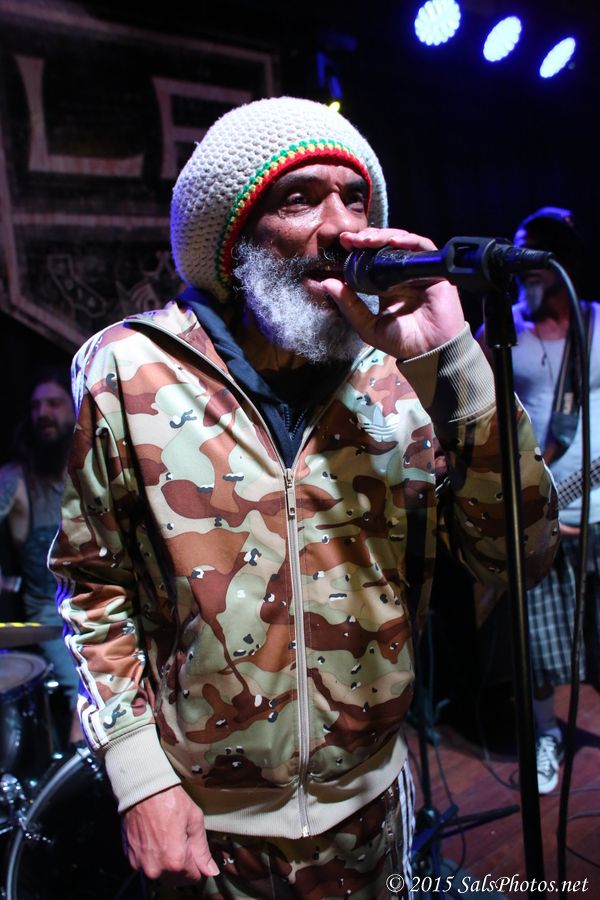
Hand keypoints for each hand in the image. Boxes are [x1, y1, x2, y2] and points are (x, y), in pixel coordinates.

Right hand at [122, 785, 218, 884]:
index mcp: (175, 861)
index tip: (196, 852)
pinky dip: (153, 856)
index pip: (193, 878)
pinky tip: (156, 838)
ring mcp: (140, 865)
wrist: (143, 788)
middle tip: (182, 841)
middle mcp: (156, 869)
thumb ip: (202, 850)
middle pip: (176, 879)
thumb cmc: (170, 800)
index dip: (198, 865)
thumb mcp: (194, 821)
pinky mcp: (130, 858)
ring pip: (161, 873)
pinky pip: (146, 865)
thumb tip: (211, 871)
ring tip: (168, 837)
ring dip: (166, 862)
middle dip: (182, 865)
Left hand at [322, 228, 465, 359]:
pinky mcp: (434, 269)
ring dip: (383, 236)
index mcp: (386, 286)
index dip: (357, 249)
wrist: (430, 352)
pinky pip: (422, 247)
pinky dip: (408, 240)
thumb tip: (326, 283)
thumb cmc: (402, 342)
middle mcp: (401, 274)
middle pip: (384, 247)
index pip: (371, 259)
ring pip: (401, 242)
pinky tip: (393, 242)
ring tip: (366, 240)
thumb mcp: (367, 326)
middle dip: (366, 238)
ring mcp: (418, 270)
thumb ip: (349, 305)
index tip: (343, 243)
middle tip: (350, 239)